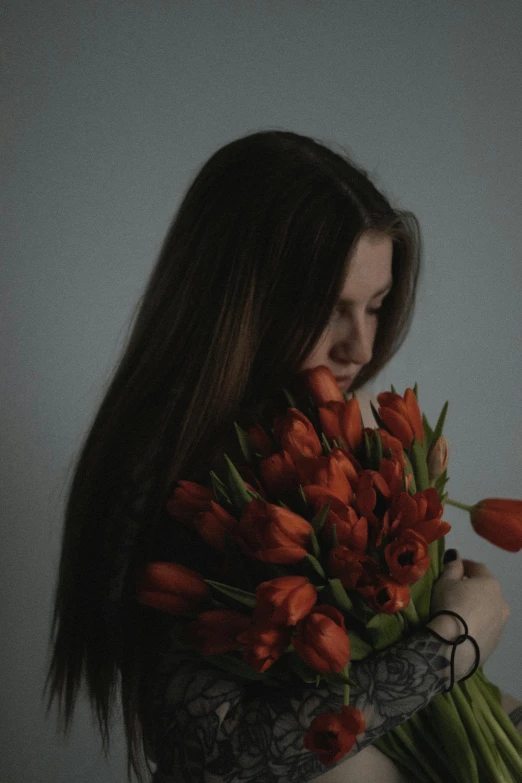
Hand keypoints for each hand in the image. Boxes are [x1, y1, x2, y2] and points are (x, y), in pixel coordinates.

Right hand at [427, 550, 509, 681]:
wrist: (454, 646)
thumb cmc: (449, 606)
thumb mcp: (444, 582)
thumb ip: (452, 567)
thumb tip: (456, 556)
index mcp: (489, 583)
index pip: (478, 567)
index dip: (465, 565)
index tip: (454, 567)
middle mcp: (501, 601)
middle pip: (487, 589)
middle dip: (474, 587)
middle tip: (456, 590)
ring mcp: (501, 623)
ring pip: (489, 608)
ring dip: (478, 606)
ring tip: (461, 611)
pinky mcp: (496, 641)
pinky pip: (487, 626)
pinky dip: (478, 623)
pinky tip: (465, 628)